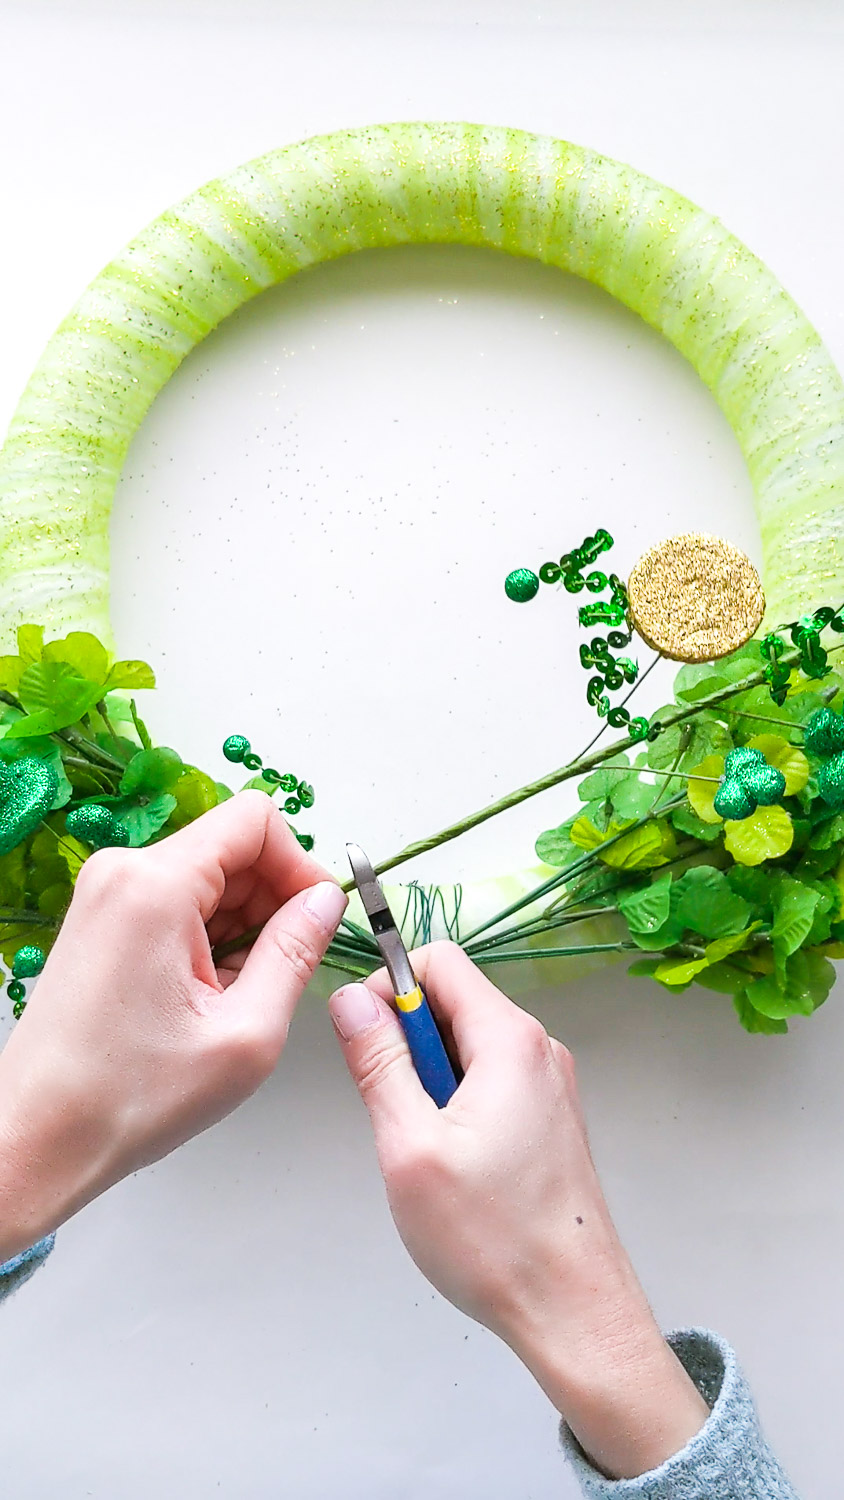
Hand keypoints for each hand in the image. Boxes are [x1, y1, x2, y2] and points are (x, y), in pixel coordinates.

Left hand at [0, 791, 346, 1258]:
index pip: (255, 819)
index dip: (300, 865)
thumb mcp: (246, 1033)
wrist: (40, 1136)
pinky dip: (209, 938)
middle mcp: (124, 873)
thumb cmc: (127, 1098)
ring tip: (237, 996)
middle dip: (272, 901)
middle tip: (284, 970)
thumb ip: (296, 952)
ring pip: (209, 877)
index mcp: (155, 886)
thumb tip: (326, 902)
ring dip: (242, 926)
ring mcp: (108, 895)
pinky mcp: (104, 920)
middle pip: (232, 847)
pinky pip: (179, 903)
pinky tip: (209, 995)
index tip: (318, 917)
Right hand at [329, 942, 708, 1479]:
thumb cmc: (496, 1240)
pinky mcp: (548, 1119)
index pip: (439, 961)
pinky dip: (456, 1106)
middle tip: (395, 1113)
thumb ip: (378, 1063)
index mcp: (510, 1041)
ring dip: (429, 1080)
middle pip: (453, 1002)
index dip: (388, 987)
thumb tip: (349, 1001)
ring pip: (467, 1047)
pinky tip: (452, 1165)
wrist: (574, 1310)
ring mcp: (548, 1085)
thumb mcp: (410, 1147)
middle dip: (407, 1042)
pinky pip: (489, 1081)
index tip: (364, 1039)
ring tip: (425, 1150)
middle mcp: (538, 1050)